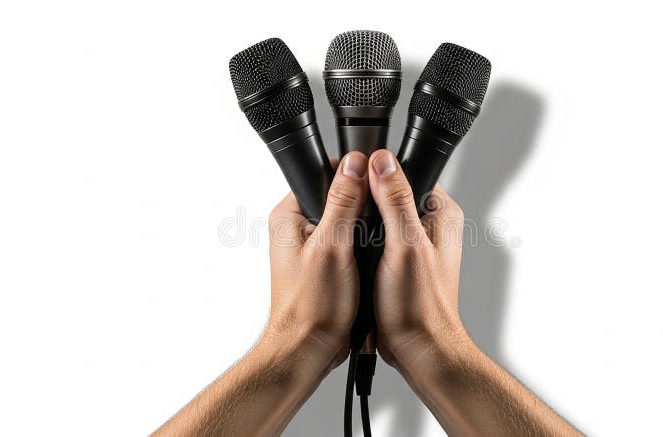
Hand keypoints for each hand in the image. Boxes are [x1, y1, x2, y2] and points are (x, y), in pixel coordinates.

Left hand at [264, 151, 368, 371]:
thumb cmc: (311, 307)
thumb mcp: (333, 246)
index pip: (324, 174)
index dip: (354, 176)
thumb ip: (343, 202)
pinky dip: (360, 249)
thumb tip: (355, 164)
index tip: (374, 186)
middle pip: (338, 195)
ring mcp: (309, 246)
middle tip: (371, 226)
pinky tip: (367, 262)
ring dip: (362, 230)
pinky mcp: (323, 263)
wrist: (308, 349)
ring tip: (369, 248)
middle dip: (361, 206)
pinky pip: (347, 243)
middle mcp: (295, 228)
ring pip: (346, 220)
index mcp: (288, 215)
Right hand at [367, 149, 468, 370]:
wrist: (419, 349)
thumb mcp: (404, 246)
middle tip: (356, 217)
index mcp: (440, 213)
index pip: (408, 171)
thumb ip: (395, 201)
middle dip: (369, 201)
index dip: (380, 172)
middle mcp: (431, 225)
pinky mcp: (401, 260)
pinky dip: (364, 244)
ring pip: (381, 216)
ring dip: (364, 224)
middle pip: (391, 192)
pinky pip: (377, 239)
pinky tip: (357, 255)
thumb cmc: (420, 307)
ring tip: (357, 240)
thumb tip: (382, 162)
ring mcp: (415, 243)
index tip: (358, 180)